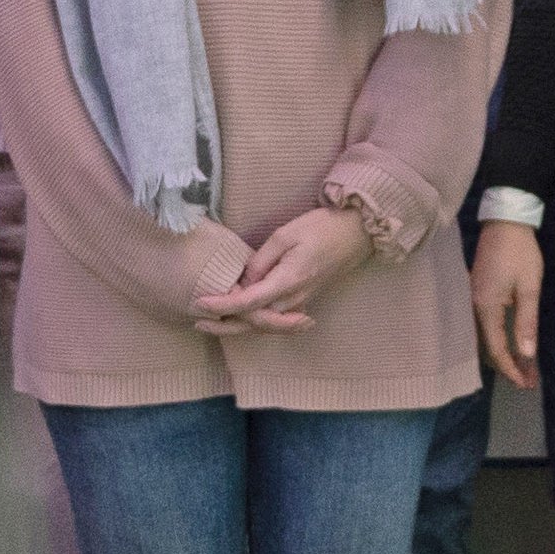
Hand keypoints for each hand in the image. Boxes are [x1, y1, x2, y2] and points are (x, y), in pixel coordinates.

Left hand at [197, 207, 376, 335]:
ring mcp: (300, 302)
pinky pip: (274, 318)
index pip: (248, 302)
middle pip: (254, 322)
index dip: (222, 305)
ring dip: (237, 325)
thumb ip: (261, 260)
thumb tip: (244, 280)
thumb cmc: (322, 228)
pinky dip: (253, 321)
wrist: (357, 234)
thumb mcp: (286, 235)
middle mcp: (294, 299)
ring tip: (211, 321)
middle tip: (197, 323)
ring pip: (264, 324)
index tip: (199, 303)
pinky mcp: (303, 299)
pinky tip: (237, 317)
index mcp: (288, 281)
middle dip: (224, 325)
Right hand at [472, 222, 544, 388]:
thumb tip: (527, 354)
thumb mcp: (529, 287)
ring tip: (521, 368)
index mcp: (485, 306)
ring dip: (501, 354)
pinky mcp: (474, 292)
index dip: (511, 368)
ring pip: (482, 337)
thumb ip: (527, 322)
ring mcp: (471, 298)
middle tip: (527, 381)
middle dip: (506, 366)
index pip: (496, 348)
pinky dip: (494, 338)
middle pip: (485, 347)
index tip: (526, 383)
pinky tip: (507, 344)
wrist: (505, 220)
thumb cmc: (520, 252)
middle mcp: (472, 306)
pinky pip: (481, 324)